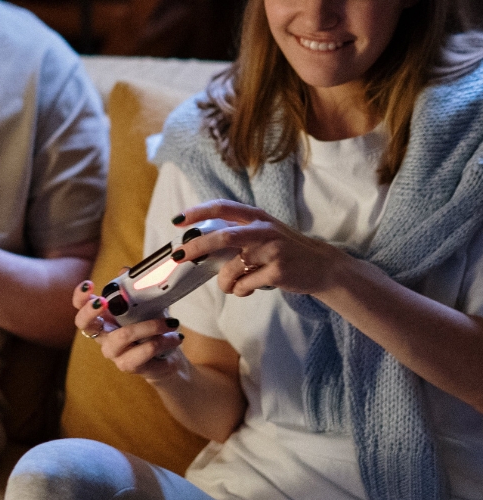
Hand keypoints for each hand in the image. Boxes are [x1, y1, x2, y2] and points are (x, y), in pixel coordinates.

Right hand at [72, 280, 184, 378]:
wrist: (169, 356)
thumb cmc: (153, 327)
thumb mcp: (147, 304)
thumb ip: (136, 288)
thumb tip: (126, 270)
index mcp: (104, 318)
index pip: (81, 306)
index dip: (80, 296)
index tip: (89, 284)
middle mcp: (103, 336)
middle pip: (84, 324)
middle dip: (91, 310)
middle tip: (105, 301)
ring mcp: (114, 353)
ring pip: (123, 335)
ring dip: (150, 326)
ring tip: (171, 322)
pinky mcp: (129, 366)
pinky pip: (144, 351)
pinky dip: (163, 341)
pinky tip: (175, 337)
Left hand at [172, 199, 347, 296]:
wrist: (321, 266)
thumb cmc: (283, 249)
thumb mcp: (262, 232)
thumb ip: (236, 232)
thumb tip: (197, 244)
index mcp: (256, 216)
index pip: (222, 207)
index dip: (197, 212)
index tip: (177, 220)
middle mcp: (263, 230)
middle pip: (222, 237)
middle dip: (197, 247)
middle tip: (179, 256)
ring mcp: (272, 250)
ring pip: (230, 270)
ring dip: (224, 283)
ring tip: (231, 285)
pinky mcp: (277, 271)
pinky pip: (244, 286)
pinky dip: (239, 291)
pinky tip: (248, 289)